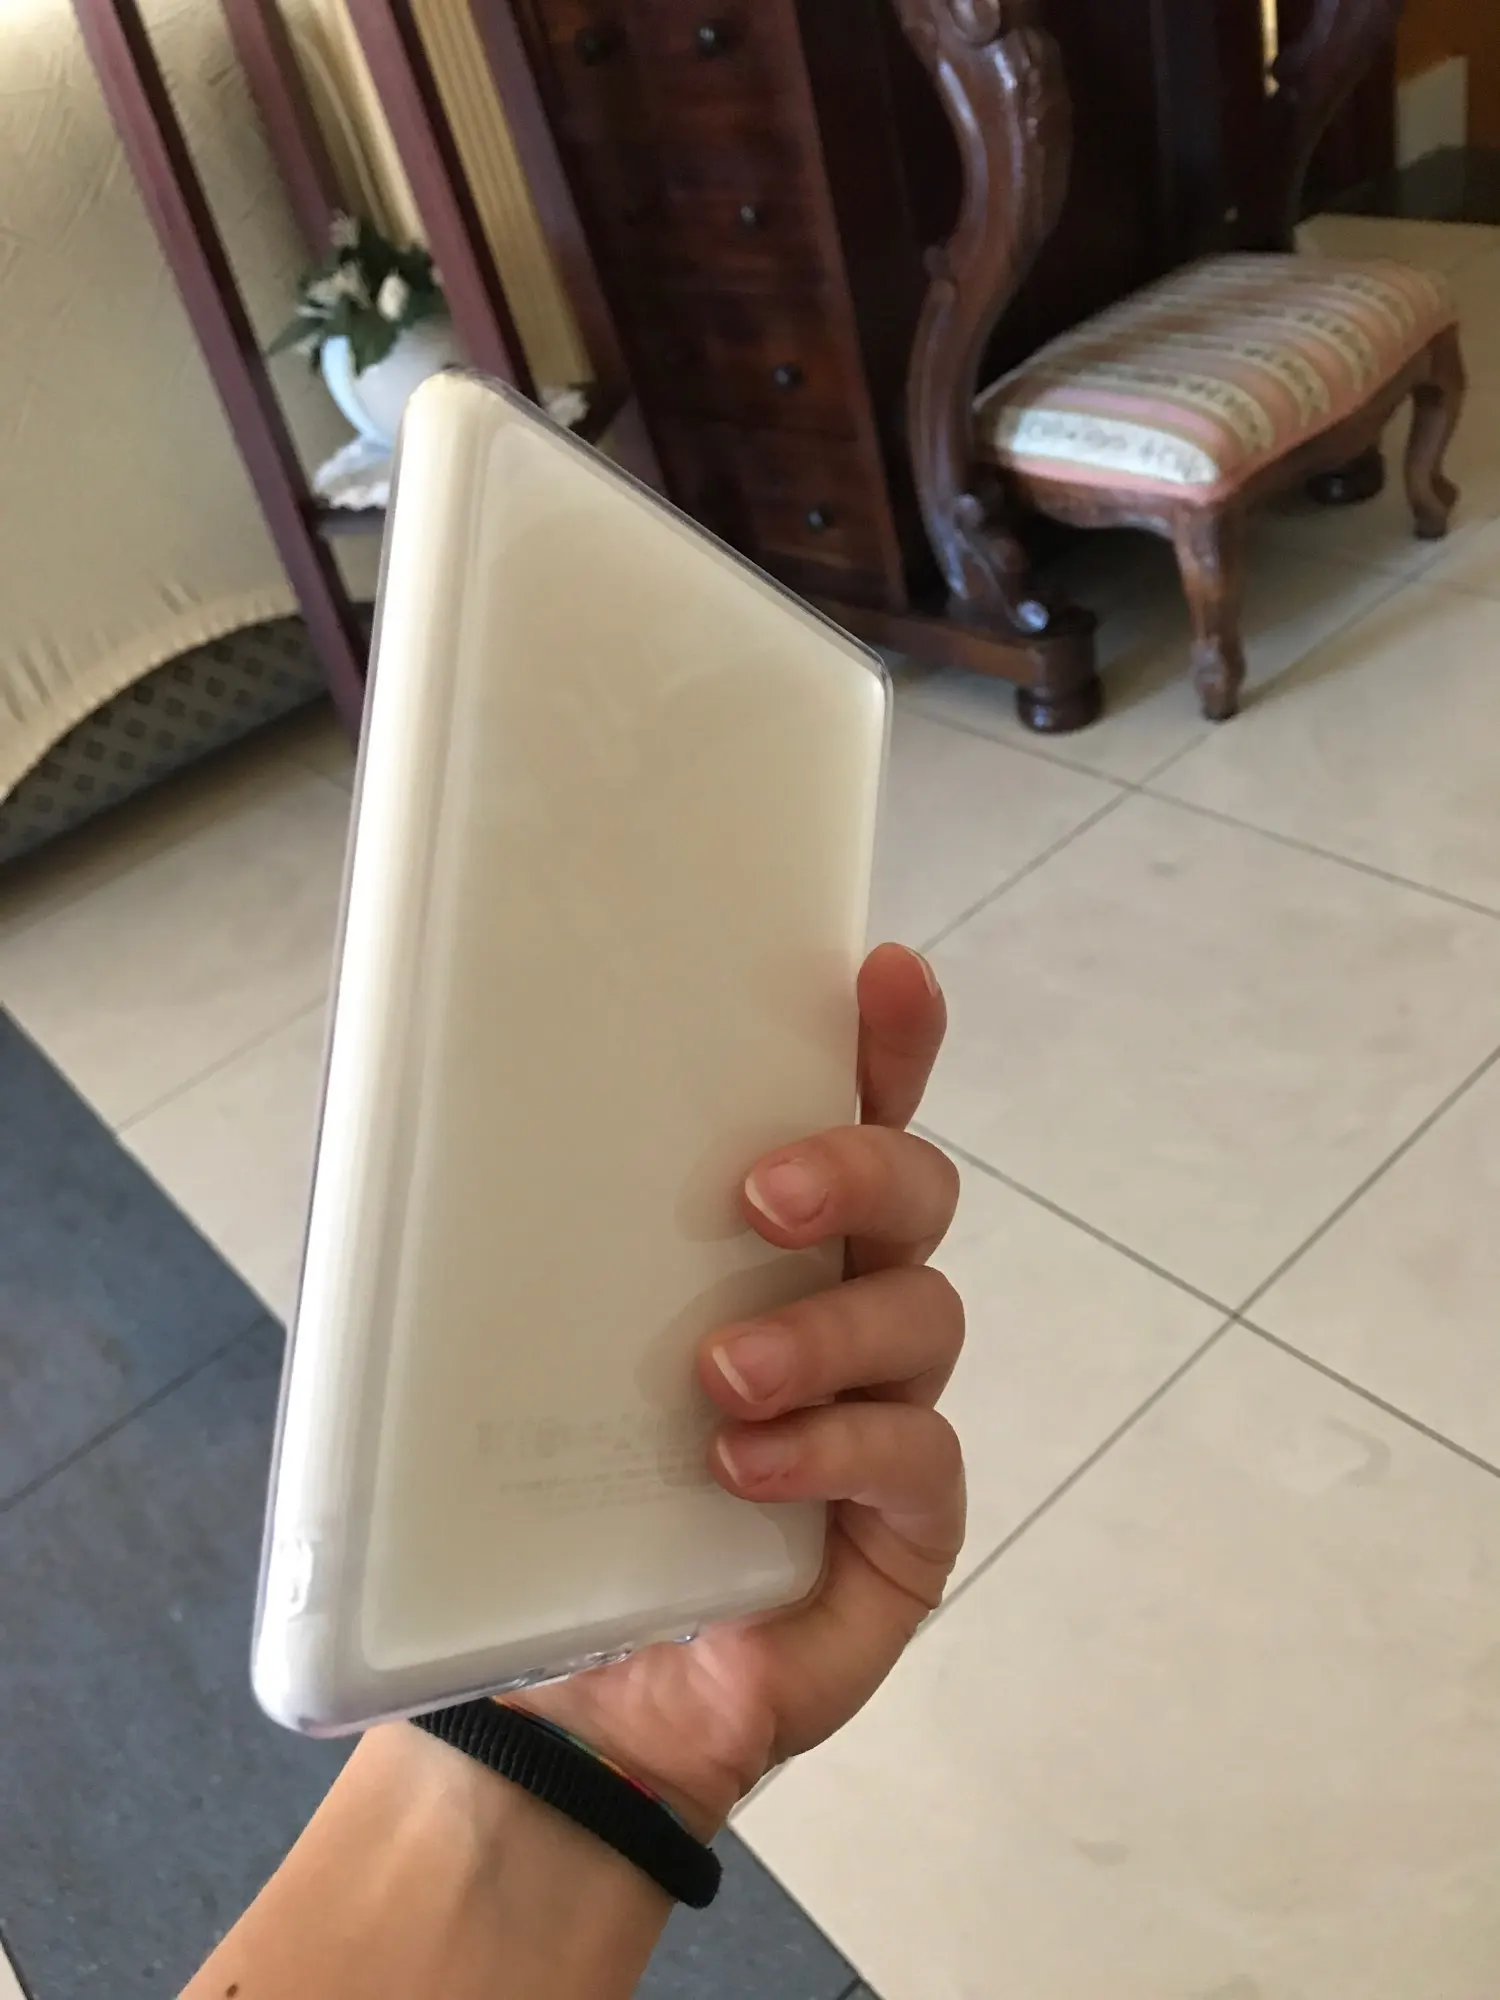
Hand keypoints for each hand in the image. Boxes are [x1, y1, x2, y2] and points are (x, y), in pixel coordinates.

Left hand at [517, 942, 963, 1833]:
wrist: (566, 1699)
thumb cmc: (543, 1506)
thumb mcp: (503, 1358)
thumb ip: (497, 1247)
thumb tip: (398, 1112)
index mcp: (766, 1249)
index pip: (847, 1115)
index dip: (884, 1044)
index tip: (882, 974)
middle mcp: (844, 1307)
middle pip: (916, 1191)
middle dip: (858, 1167)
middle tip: (759, 1194)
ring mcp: (888, 1413)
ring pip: (921, 1315)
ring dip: (822, 1333)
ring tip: (718, 1379)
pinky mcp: (907, 1524)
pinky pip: (916, 1457)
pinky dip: (835, 1449)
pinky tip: (744, 1471)